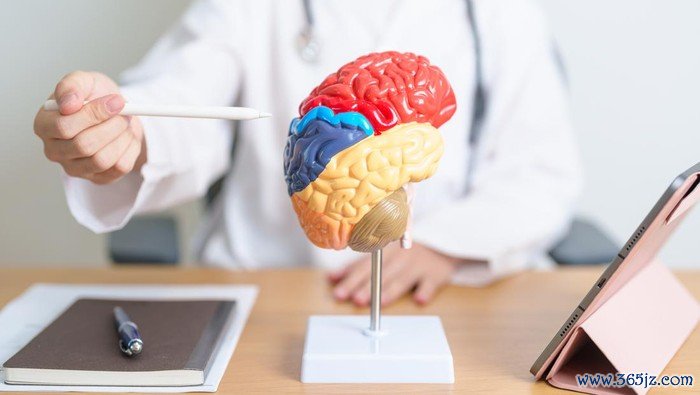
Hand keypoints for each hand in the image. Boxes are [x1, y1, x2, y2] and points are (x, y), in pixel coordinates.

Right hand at [33, 71, 145, 184]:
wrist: (115, 112)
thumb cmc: (93, 96)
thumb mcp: (83, 80)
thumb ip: (72, 85)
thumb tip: (69, 103)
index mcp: (44, 125)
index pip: (64, 127)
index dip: (93, 114)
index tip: (116, 101)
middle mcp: (54, 151)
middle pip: (84, 146)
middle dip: (111, 126)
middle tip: (125, 112)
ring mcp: (75, 168)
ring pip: (102, 160)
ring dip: (121, 138)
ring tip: (125, 123)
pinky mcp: (98, 178)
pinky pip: (119, 168)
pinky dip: (130, 149)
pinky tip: (127, 136)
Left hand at [328, 242, 459, 305]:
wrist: (440, 245)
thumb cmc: (403, 254)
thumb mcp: (380, 255)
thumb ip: (357, 266)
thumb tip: (331, 278)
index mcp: (383, 252)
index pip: (363, 266)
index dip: (350, 278)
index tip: (337, 291)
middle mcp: (398, 257)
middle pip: (379, 274)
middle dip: (365, 287)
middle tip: (354, 299)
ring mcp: (417, 265)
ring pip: (401, 280)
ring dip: (389, 291)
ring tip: (378, 303)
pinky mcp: (435, 274)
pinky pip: (430, 283)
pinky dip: (425, 291)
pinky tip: (419, 299)